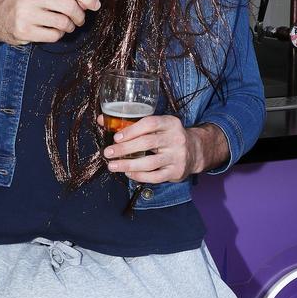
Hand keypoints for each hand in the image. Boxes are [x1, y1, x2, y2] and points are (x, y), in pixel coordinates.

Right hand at [0, 0, 99, 45]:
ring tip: (66, 25)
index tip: (95, 4)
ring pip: (63, 23)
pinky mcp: (23, 31)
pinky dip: (58, 35)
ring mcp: (25, 14)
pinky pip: (53, 36)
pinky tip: (53, 31)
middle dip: (80, 15)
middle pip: (69, 6)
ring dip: (69, 26)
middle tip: (79, 19)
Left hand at [100, 116, 229, 182]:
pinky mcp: (176, 172)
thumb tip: (102, 120)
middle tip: (108, 153)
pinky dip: (139, 176)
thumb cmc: (168, 136)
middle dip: (124, 149)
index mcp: (170, 123)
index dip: (131, 130)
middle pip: (147, 143)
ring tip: (112, 166)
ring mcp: (178, 156)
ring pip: (150, 163)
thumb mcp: (156, 125)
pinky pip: (155, 177)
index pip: (150, 123)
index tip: (116, 137)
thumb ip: (131, 122)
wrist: (195, 151)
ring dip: (128, 165)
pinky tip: (128, 174)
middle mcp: (176, 138)